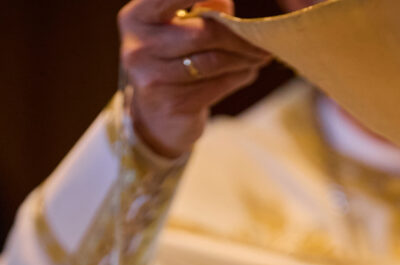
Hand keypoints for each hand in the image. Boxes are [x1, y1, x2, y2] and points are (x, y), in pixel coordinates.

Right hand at [118, 0, 270, 157]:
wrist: (156, 118)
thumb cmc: (172, 60)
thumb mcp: (178, 28)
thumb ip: (201, 8)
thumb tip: (225, 5)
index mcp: (137, 17)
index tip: (227, 4)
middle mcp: (139, 46)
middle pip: (202, 33)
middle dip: (238, 35)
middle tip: (262, 37)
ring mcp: (153, 78)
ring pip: (213, 62)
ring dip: (243, 58)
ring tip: (260, 55)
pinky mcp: (173, 104)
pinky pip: (216, 85)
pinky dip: (238, 77)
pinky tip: (248, 72)